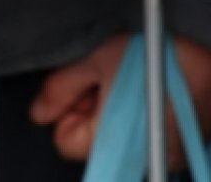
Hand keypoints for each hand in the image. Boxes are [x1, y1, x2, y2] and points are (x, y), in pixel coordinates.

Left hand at [31, 33, 210, 168]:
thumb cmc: (160, 56)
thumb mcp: (97, 59)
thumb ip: (61, 87)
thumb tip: (38, 112)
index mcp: (114, 141)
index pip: (65, 143)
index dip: (65, 111)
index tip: (80, 86)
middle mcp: (140, 158)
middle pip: (89, 140)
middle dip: (88, 109)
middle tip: (106, 78)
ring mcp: (162, 156)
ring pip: (114, 136)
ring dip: (112, 110)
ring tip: (129, 81)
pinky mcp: (177, 146)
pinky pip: (141, 135)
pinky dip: (135, 114)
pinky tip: (145, 89)